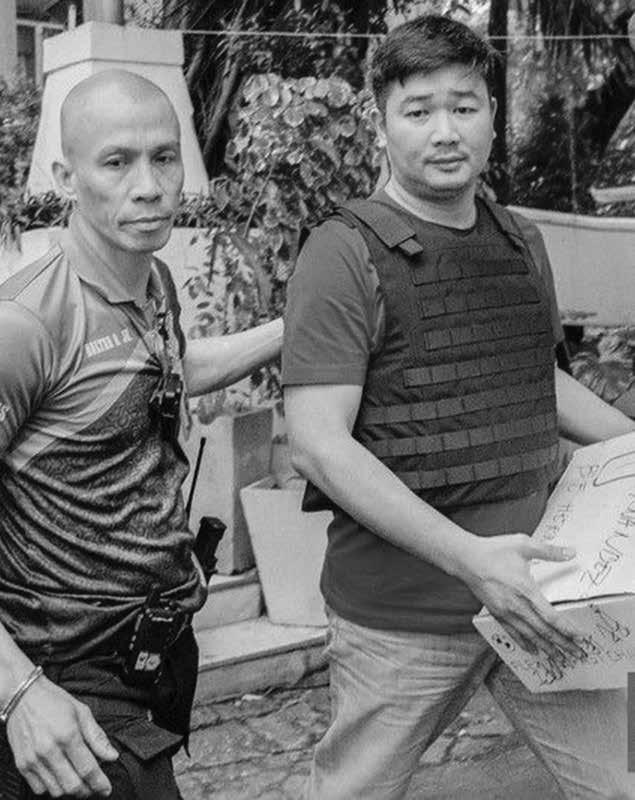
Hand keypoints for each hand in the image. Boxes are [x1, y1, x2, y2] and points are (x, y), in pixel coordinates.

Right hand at [6, 675, 117, 797]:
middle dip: (87, 790)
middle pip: (72, 785)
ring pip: (56, 791)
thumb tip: (112, 756)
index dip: (99, 783)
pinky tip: (59, 776)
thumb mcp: (82, 711)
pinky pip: (39, 788)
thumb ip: (97, 736)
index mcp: (68, 735)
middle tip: (94, 786)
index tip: (106, 788)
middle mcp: (49, 750)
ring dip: (70, 790)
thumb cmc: (53, 701)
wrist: (22, 697)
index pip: (87, 769)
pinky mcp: (22, 765)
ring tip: (78, 779)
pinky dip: (52, 788)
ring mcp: (33, 759)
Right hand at [460, 534, 585, 659]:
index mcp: (526, 590)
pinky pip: (513, 634)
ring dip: (547, 648)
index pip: (551, 617)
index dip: (567, 629)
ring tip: (560, 658)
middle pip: (544, 631)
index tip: (580, 637)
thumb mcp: (523, 544)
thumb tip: (571, 552)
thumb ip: (549, 551)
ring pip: (530, 636)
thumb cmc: (493, 551)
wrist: (466, 559)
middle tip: (578, 654)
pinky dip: (525, 643)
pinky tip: (533, 650)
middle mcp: (517, 606)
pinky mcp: (497, 613)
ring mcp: (506, 612)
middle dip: (563, 644)